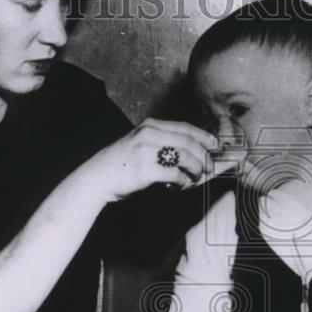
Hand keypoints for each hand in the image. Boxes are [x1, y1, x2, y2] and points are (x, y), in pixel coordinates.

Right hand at [82, 119, 237, 202]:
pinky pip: (175, 174)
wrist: (95, 178)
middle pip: (189, 142)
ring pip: (185, 156)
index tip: (216, 146)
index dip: (204, 137)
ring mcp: (146, 151)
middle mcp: (148, 134)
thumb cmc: (121, 164)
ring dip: (195, 169)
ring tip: (194, 178)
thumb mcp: (139, 143)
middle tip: (208, 168)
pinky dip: (182, 181)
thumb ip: (162, 143)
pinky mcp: (145, 169)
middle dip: (204, 156)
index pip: (185, 128)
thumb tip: (193, 152)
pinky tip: (179, 185)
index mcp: (149, 125)